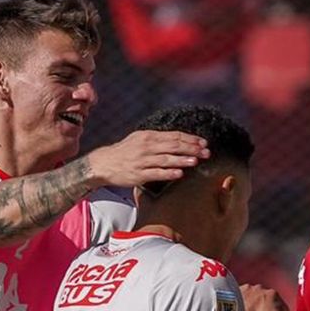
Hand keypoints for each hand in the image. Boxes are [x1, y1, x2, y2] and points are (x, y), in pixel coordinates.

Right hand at [85, 130, 209, 187]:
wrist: (103, 163)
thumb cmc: (124, 152)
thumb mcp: (139, 139)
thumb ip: (157, 139)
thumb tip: (177, 139)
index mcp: (148, 136)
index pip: (173, 136)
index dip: (190, 139)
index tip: (203, 142)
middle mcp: (146, 147)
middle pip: (173, 146)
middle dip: (191, 149)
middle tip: (205, 152)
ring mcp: (142, 161)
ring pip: (166, 159)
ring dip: (182, 160)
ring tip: (196, 161)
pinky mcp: (138, 175)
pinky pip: (156, 173)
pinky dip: (168, 173)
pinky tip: (179, 173)